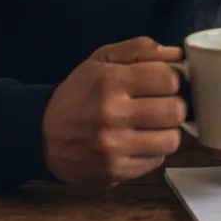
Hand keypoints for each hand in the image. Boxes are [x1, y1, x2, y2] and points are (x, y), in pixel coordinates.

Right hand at [42, 36, 186, 184]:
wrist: (42, 134)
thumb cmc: (79, 92)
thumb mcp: (103, 59)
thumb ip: (141, 49)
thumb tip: (178, 53)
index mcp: (111, 82)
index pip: (169, 79)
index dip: (172, 78)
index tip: (163, 82)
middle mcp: (112, 115)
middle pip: (175, 110)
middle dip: (174, 104)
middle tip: (161, 104)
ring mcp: (113, 147)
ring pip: (171, 140)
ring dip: (167, 130)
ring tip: (153, 124)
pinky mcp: (114, 171)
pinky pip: (156, 161)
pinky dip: (153, 151)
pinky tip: (138, 141)